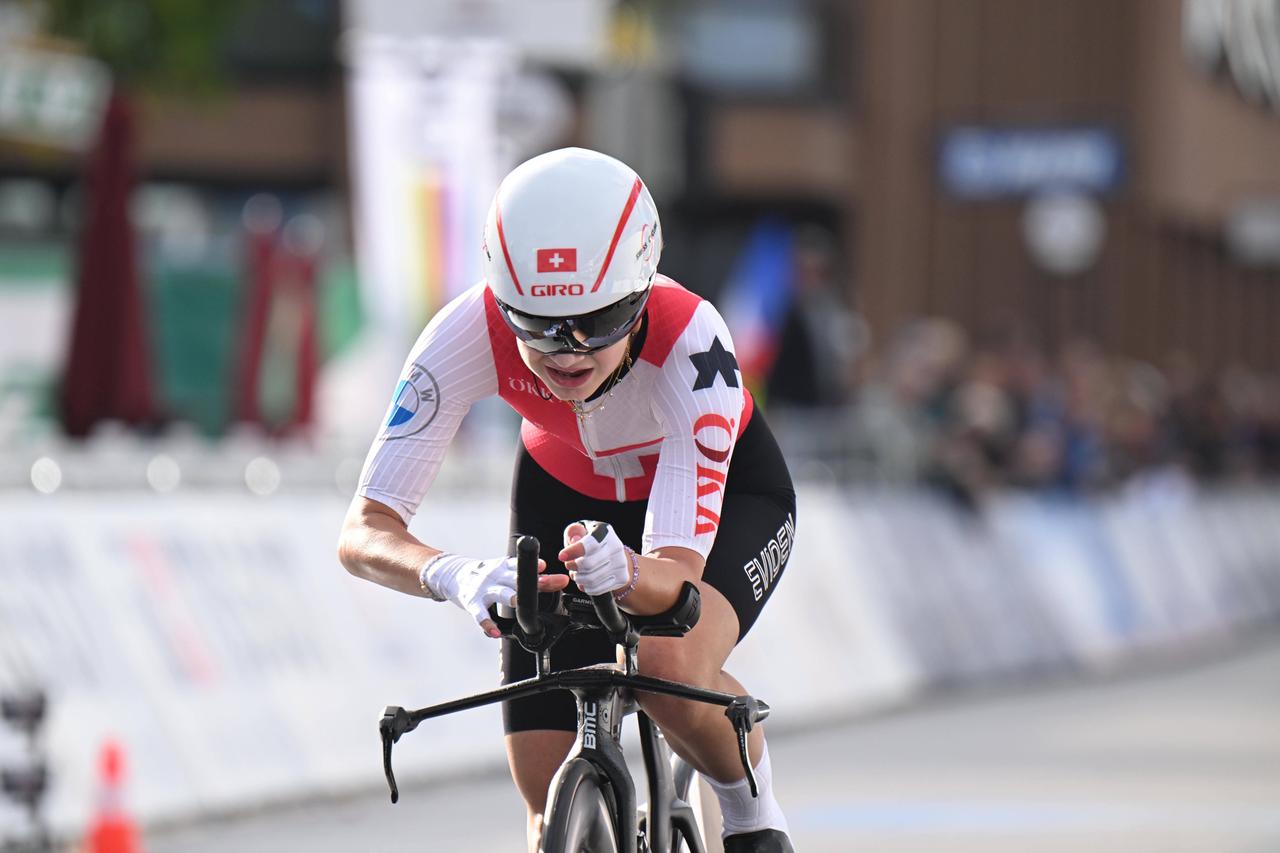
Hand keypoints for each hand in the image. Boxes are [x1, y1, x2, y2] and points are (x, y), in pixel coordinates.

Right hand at [424, 553, 567, 637]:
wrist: (452, 573)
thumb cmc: (485, 575)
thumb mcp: (504, 570)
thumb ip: (527, 574)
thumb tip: (551, 573)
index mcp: (505, 567)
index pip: (522, 565)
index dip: (534, 567)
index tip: (545, 567)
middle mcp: (495, 576)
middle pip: (516, 578)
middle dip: (532, 582)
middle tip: (546, 583)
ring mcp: (484, 589)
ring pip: (499, 593)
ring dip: (510, 597)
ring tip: (518, 602)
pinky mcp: (472, 603)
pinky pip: (480, 615)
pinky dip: (487, 624)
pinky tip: (495, 632)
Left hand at [559, 521, 631, 596]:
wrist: (615, 556)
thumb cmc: (594, 543)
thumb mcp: (582, 531)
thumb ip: (574, 532)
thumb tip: (574, 540)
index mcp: (606, 532)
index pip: (589, 544)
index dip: (573, 551)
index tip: (562, 556)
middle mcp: (616, 547)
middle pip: (588, 565)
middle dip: (573, 567)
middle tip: (569, 565)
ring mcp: (621, 564)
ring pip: (591, 579)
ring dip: (578, 578)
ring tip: (576, 574)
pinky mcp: (622, 578)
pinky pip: (597, 589)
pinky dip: (586, 587)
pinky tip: (584, 582)